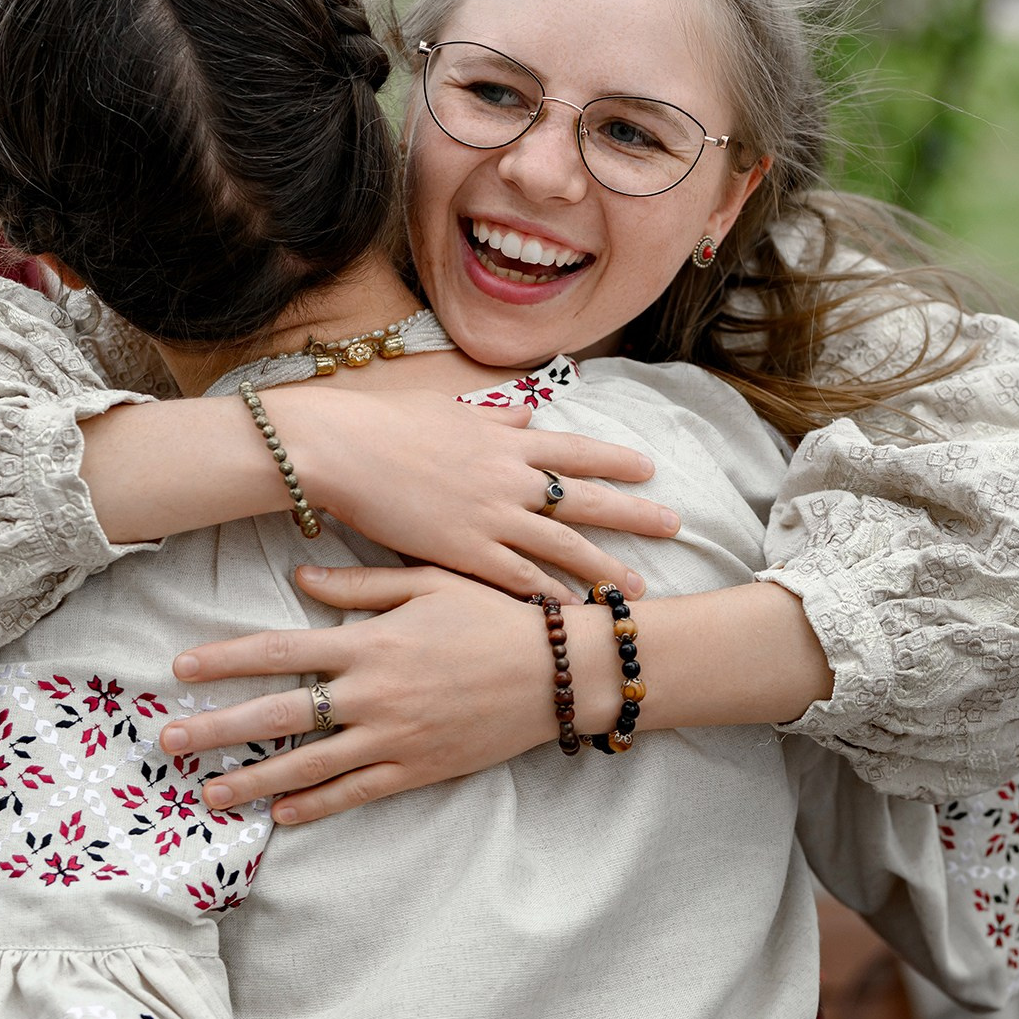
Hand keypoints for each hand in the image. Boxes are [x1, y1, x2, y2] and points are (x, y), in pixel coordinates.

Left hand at [161, 565, 619, 825]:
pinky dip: (317, 807)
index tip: (180, 669)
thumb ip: (360, 587)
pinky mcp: (418, 769)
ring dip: (254, 781)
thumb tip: (299, 580)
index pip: (280, 650)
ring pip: (308, 766)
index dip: (226, 660)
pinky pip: (356, 793)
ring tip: (208, 794)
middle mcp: (372, 693)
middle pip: (278, 717)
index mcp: (370, 642)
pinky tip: (282, 818)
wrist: (560, 670)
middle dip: (217, 732)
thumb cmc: (495, 614)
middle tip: (166, 745)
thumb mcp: (429, 582)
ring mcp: (394, 737)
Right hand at [269, 385, 677, 599]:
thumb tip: (529, 411)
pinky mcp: (464, 551)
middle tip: (675, 524)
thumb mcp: (448, 408)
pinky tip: (573, 610)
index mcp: (506, 439)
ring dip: (605, 567)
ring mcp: (491, 516)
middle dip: (634, 513)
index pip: (575, 449)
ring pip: (563, 546)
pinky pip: (519, 578)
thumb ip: (494, 416)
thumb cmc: (387, 423)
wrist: (343, 449)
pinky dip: (549, 595)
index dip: (615, 459)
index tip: (648, 467)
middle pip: (585, 498)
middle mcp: (510, 477)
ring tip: (639, 586)